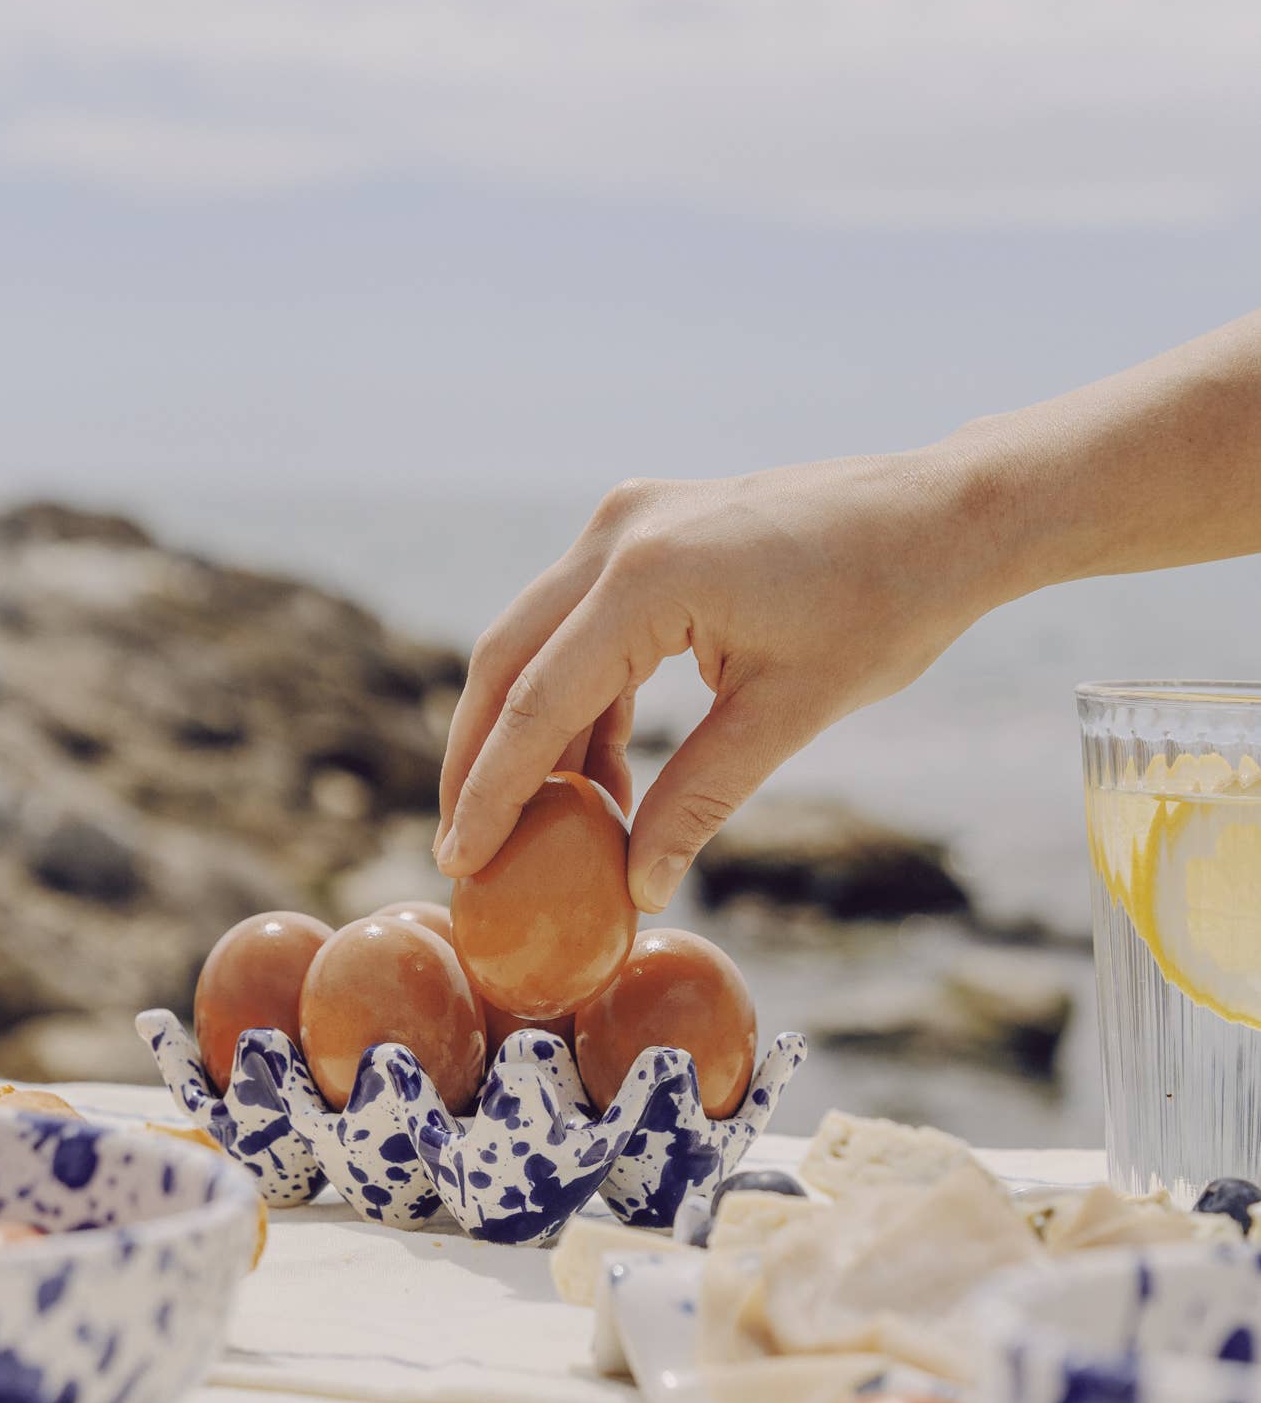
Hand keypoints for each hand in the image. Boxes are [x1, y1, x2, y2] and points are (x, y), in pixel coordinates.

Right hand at [434, 446, 1004, 911]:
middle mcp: (618, 535)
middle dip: (480, 758)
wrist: (944, 515)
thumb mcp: (788, 716)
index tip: (459, 858)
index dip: (491, 790)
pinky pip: (582, 624)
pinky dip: (578, 698)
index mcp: (649, 576)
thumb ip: (699, 800)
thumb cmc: (885, 606)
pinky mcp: (646, 531)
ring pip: (536, 640)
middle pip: (507, 661)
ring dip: (529, 732)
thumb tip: (639, 887)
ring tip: (535, 826)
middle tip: (464, 845)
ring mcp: (627, 523)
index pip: (539, 701)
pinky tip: (599, 776)